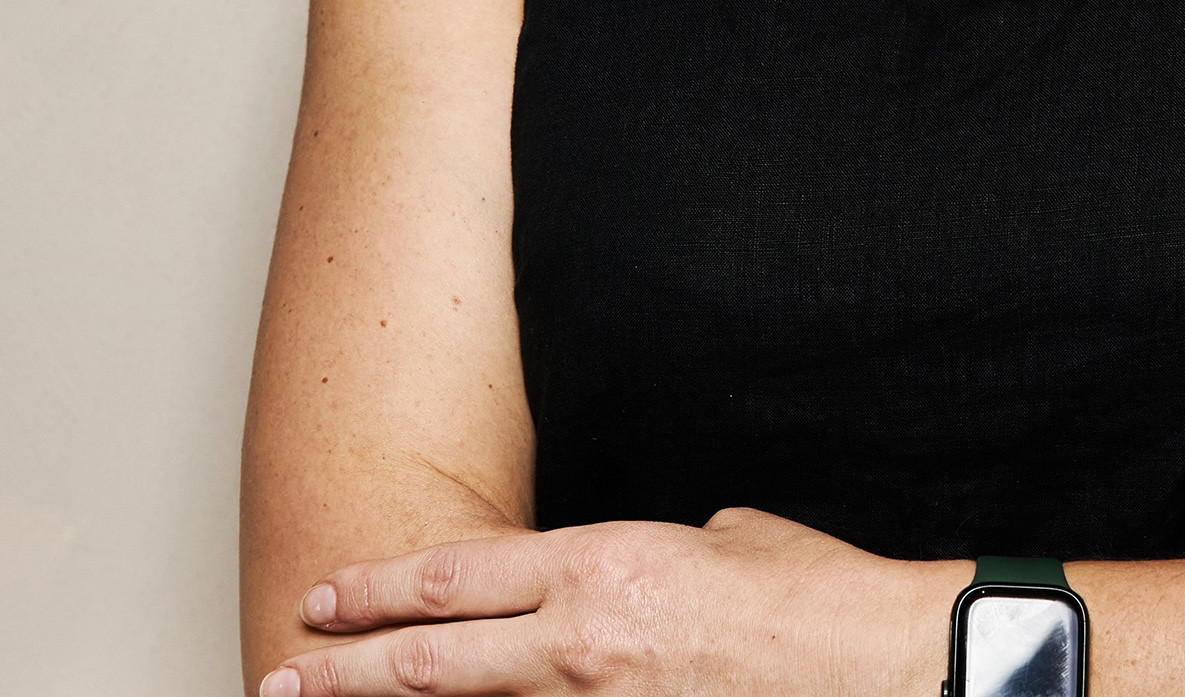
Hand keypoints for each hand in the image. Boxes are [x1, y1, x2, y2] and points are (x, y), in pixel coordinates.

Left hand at [258, 507, 960, 696]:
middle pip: (435, 659)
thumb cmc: (810, 592)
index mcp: (603, 564)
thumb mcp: (727, 538)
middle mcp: (582, 640)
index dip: (382, 588)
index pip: (460, 577)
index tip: (328, 596)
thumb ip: (664, 555)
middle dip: (348, 669)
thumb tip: (654, 564)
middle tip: (281, 675)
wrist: (874, 662)